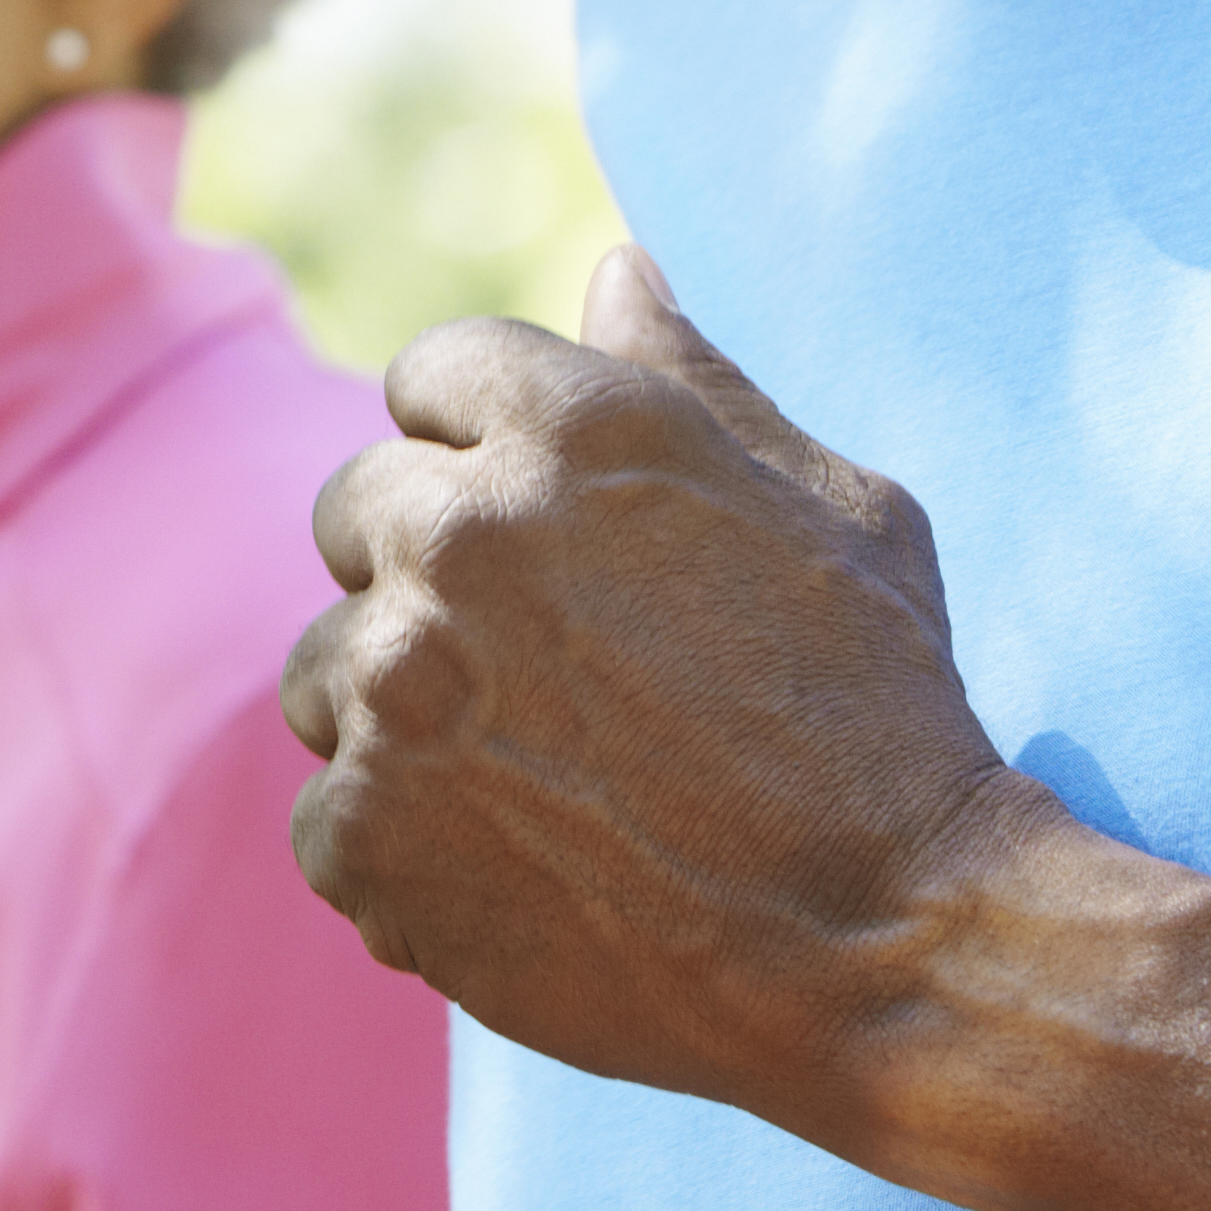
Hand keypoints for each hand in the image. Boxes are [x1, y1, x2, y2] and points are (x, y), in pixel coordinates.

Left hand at [285, 248, 1048, 1136]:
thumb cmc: (882, 712)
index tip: (541, 523)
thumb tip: (614, 271)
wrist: (885, 939)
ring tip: (539, 779)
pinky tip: (520, 871)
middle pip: (355, 508)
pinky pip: (327, 817)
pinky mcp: (366, 833)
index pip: (431, 373)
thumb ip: (696, 380)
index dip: (483, 443)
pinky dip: (404, 851)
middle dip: (429, 568)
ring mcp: (397, 688)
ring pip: (325, 667)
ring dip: (404, 711)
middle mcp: (459, 535)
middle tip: (545, 665)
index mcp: (570, 427)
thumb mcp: (831, 507)